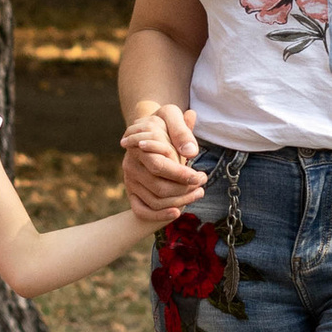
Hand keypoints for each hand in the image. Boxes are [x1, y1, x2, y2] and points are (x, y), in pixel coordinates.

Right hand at [120, 101, 204, 220]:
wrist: (146, 131)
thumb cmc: (163, 123)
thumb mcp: (172, 115)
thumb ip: (182, 130)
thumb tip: (190, 152)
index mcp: (139, 145)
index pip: (160, 166)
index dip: (182, 174)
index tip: (200, 176)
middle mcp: (131, 164)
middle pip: (159, 186)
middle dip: (184, 189)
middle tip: (202, 184)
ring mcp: (130, 180)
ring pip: (154, 200)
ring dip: (179, 201)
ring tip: (198, 193)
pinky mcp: (131, 192)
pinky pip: (141, 210)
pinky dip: (158, 215)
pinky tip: (177, 212)